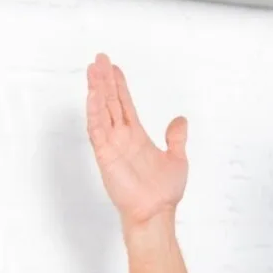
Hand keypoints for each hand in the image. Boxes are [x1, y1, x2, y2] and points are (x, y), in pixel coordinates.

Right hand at [86, 53, 188, 229]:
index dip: (119, 86)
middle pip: (110, 102)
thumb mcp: (177, 158)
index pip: (124, 105)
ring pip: (102, 111)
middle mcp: (121, 137)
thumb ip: (176, 138)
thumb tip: (180, 120)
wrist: (157, 212)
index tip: (113, 68)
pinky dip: (94, 112)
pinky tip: (92, 96)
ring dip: (97, 90)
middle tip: (98, 59)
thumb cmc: (164, 192)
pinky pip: (97, 130)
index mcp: (136, 136)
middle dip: (104, 81)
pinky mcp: (105, 155)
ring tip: (93, 70)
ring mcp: (112, 145)